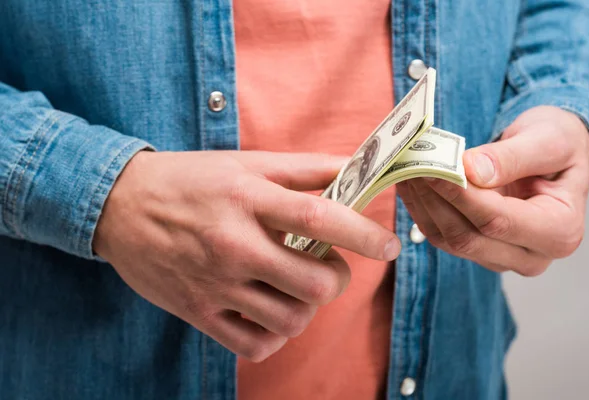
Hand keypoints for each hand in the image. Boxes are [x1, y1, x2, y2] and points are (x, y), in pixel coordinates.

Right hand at [93, 150, 400, 361]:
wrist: (120, 205)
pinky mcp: (198, 311)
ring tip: (297, 286)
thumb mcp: (245, 163)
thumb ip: (303, 168)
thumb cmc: (190, 180)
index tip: (390, 246)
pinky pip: (256, 343)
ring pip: (291, 318)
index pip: (320, 216)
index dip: (364, 234)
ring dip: (308, 306)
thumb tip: (355, 167)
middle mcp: (233, 243)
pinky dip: (276, 333)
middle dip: (337, 278)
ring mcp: (214, 283)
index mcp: (247, 197)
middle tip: (328, 265)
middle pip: (315, 283)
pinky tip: (271, 310)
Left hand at [397, 106, 588, 275]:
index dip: (460, 196)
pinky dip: (422, 209)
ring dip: (423, 204)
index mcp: (560, 232)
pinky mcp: (478, 252)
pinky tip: (410, 184)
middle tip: (411, 166)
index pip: (498, 221)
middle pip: (468, 237)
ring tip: (406, 170)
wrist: (552, 157)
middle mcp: (532, 256)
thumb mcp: (548, 140)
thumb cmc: (558, 145)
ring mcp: (502, 258)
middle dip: (435, 200)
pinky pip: (442, 236)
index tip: (432, 169)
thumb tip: (472, 170)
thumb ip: (513, 156)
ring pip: (448, 240)